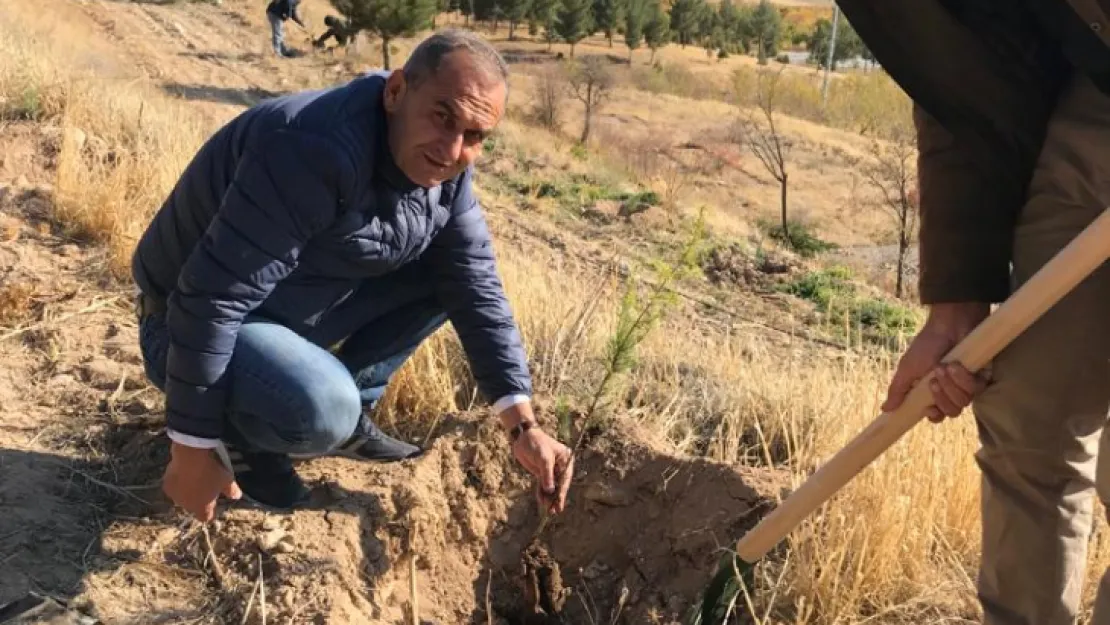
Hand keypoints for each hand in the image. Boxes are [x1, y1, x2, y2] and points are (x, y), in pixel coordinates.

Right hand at [162, 442, 241, 521]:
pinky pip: (174, 486)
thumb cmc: (213, 470)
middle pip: (193, 506)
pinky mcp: (166, 485)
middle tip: (206, 484)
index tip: (214, 503)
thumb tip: (236, 496)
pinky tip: (183, 470)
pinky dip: (178, 481)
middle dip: (198, 498)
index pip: (206, 517)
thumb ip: (231, 490)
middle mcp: (186, 506)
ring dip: (187, 490)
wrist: (191, 454)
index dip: (210, 511)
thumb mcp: (227, 479)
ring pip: (182, 496)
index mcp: (202, 508)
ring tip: (194, 476)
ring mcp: (175, 496)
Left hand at [512, 427, 574, 514]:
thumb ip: (547, 475)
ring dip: (549, 498)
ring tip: (548, 510)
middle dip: (556, 497)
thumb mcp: (543, 458)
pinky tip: (541, 502)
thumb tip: (551, 491)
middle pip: (559, 484)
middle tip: (556, 511)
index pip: (565, 478)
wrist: (522, 437)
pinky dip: (541, 493)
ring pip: (550, 486)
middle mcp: (559, 466)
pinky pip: (542, 485)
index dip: (562, 491)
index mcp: (565, 459)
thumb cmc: (536, 443)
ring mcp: (550, 470)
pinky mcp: (540, 472)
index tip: (560, 502)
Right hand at [882, 302, 991, 421]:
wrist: (949, 325)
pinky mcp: (981, 377)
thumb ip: (898, 390)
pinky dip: (964, 379)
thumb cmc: (927, 344)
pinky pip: (976, 389)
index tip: (928, 407)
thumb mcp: (907, 368)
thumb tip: (885, 409)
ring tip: (944, 367)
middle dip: (942, 398)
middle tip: (933, 380)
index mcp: (933, 391)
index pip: (937, 415)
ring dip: (951, 386)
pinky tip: (956, 366)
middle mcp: (951, 390)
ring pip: (964, 402)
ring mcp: (967, 384)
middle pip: (951, 411)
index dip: (934, 415)